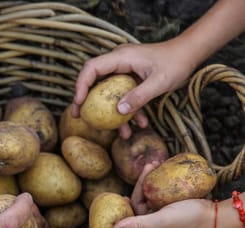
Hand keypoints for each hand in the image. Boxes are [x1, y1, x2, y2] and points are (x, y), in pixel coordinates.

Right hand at [71, 41, 195, 138]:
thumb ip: (139, 96)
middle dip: (86, 101)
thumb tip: (119, 111)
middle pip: (94, 81)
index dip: (81, 86)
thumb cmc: (176, 62)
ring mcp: (124, 70)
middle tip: (79, 117)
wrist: (190, 53)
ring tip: (119, 132)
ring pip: (109, 91)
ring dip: (112, 112)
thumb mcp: (159, 82)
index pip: (91, 69)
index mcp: (121, 58)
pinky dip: (130, 109)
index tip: (79, 104)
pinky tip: (140, 124)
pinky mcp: (131, 78)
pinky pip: (123, 94)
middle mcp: (119, 62)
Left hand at [80, 162, 212, 227]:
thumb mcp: (161, 221)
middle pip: (114, 227)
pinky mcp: (156, 210)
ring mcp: (147, 222)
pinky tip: (152, 167)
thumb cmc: (190, 222)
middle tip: (103, 195)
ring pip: (131, 206)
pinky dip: (146, 184)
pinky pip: (144, 197)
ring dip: (137, 187)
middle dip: (109, 210)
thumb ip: (137, 225)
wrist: (215, 217)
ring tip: (148, 167)